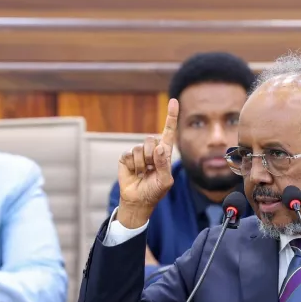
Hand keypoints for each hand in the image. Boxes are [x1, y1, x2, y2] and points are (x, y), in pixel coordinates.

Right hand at [117, 98, 178, 227]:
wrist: (138, 200)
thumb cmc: (154, 191)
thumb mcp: (165, 181)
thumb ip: (164, 165)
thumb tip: (159, 148)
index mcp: (164, 153)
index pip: (169, 132)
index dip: (171, 116)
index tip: (174, 101)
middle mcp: (152, 150)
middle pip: (151, 139)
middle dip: (152, 156)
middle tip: (150, 170)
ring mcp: (138, 153)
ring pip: (140, 148)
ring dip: (142, 164)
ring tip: (142, 173)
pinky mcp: (126, 157)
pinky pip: (129, 155)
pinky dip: (132, 166)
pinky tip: (134, 173)